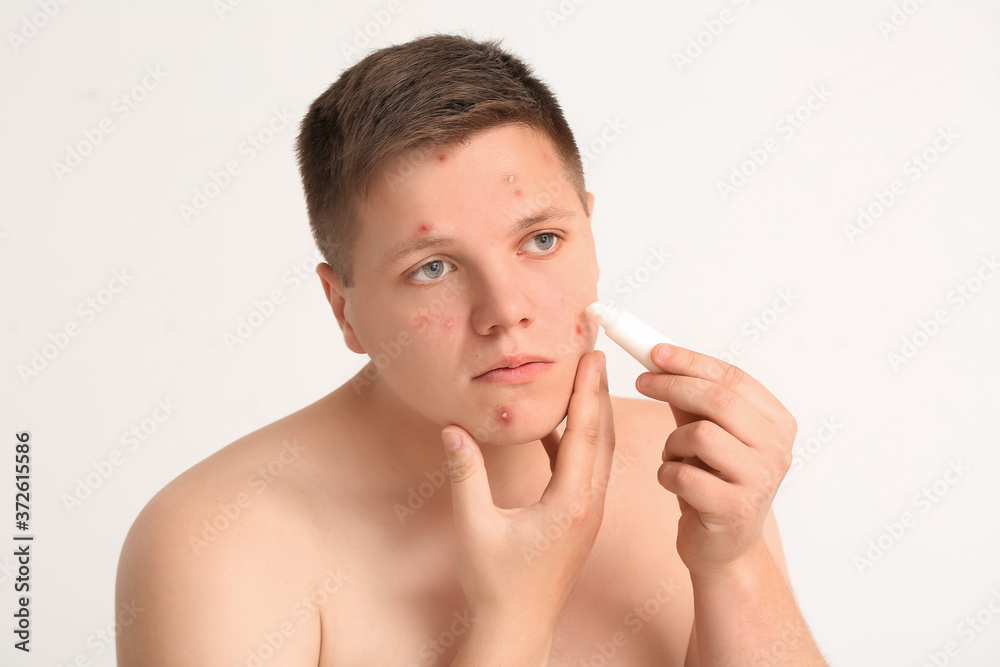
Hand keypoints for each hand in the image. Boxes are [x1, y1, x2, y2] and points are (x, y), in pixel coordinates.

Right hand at [440, 350, 615, 628]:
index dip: (588, 392)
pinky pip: (583, 469)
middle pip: (601, 437)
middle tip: (596, 353)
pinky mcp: (578, 519)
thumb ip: (466, 476)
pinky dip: (575, 441)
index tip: (592, 357)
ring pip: (597, 453)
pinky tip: (555, 425)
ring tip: (585, 378)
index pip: (584, 435)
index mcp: (570, 504)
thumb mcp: (475, 528)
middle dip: (599, 392)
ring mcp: (587, 513)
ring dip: (593, 414)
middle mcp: (588, 505)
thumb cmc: (496, 585)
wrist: (517, 628)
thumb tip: (454, 429)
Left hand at [635, 343, 795, 576]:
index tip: (655, 351)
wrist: (723, 547)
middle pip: (719, 399)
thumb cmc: (712, 482)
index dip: (691, 360)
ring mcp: (760, 480)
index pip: (733, 377)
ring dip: (673, 442)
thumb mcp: (704, 433)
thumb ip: (690, 398)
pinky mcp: (735, 509)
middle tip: (641, 382)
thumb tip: (658, 355)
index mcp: (778, 423)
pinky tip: (673, 482)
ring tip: (674, 456)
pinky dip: (667, 472)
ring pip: (701, 434)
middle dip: (672, 385)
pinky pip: (683, 474)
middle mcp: (778, 449)